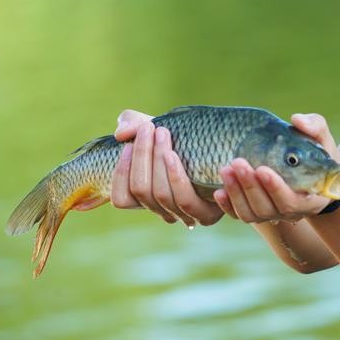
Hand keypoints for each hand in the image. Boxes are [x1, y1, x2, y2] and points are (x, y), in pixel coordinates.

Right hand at [111, 110, 223, 226]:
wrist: (218, 144)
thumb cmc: (180, 136)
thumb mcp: (152, 126)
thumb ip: (132, 124)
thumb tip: (120, 134)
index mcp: (145, 197)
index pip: (121, 199)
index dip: (121, 173)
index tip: (127, 145)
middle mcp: (161, 210)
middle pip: (142, 191)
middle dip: (143, 156)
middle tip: (150, 128)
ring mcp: (182, 215)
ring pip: (162, 195)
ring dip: (159, 162)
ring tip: (163, 134)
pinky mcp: (206, 214)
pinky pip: (185, 201)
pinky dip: (176, 177)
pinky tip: (175, 155)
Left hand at [213, 113, 339, 222]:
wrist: (310, 174)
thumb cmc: (316, 155)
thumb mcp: (322, 140)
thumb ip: (315, 127)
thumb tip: (297, 120)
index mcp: (310, 198)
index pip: (291, 202)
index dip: (275, 189)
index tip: (262, 169)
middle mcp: (290, 212)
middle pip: (266, 208)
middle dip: (250, 187)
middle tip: (238, 162)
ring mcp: (271, 214)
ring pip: (250, 215)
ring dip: (236, 194)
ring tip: (225, 170)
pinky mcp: (255, 213)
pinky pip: (239, 215)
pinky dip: (227, 206)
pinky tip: (218, 191)